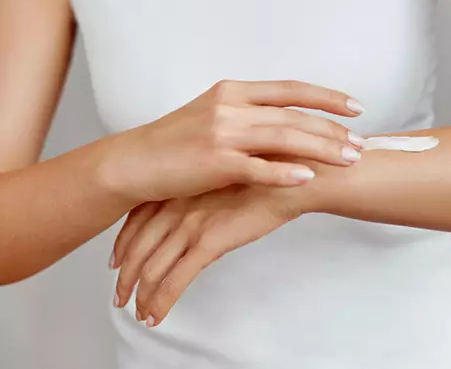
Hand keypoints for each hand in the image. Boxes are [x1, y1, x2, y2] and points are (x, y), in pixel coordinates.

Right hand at [98, 80, 365, 203]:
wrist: (133, 162)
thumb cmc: (175, 142)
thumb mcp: (212, 115)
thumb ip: (248, 115)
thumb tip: (286, 122)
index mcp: (234, 91)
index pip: (290, 90)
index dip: (326, 97)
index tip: (356, 107)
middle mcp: (231, 106)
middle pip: (294, 116)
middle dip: (333, 129)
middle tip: (362, 143)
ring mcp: (222, 132)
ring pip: (284, 138)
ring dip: (321, 149)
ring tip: (350, 159)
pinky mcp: (213, 162)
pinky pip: (257, 168)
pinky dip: (285, 172)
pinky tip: (309, 178)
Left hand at [110, 184, 308, 326]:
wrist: (294, 177)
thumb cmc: (270, 175)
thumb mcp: (229, 176)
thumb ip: (208, 192)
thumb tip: (203, 208)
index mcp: (182, 187)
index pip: (137, 219)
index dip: (123, 243)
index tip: (115, 260)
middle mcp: (178, 206)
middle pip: (137, 246)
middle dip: (124, 275)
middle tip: (118, 294)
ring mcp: (191, 225)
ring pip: (151, 267)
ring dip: (139, 294)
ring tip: (138, 311)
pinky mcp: (209, 244)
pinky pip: (174, 280)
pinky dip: (160, 301)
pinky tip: (155, 316)